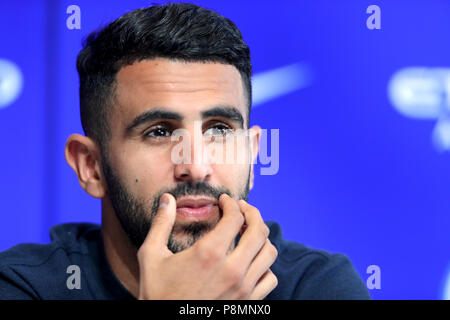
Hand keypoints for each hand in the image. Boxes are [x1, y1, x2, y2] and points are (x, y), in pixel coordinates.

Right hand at [137, 193, 277, 298]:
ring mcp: (243, 288)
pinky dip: (265, 266)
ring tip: (249, 233)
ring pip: (269, 253)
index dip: (231, 203)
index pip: (235, 217)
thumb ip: (160, 224)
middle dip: (252, 214)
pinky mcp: (248, 303)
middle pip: (259, 231)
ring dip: (261, 238)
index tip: (225, 200)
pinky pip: (270, 278)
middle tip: (242, 209)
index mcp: (209, 254)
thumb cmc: (157, 293)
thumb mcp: (152, 256)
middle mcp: (232, 270)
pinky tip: (251, 261)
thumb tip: (166, 199)